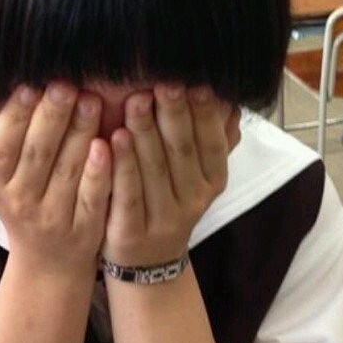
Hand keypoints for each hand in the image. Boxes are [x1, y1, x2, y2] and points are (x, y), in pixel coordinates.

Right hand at [0, 83, 111, 277]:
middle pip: (37, 153)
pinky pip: (92, 197)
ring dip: (79, 132)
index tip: (30, 85)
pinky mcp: (84, 231)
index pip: (2, 145)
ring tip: (91, 100)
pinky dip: (99, 171)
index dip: (15, 115)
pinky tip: (107, 144)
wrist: (48, 263)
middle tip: (66, 85)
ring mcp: (53, 218)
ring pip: (66, 170)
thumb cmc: (23, 201)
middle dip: (52, 116)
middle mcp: (19, 202)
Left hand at [102, 84, 240, 266]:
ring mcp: (163, 218)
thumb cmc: (172, 196)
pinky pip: (127, 195)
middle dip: (173, 114)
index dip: (204, 113)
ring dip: (145, 134)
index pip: (211, 142)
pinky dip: (122, 166)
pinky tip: (111, 139)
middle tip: (164, 83)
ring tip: (136, 102)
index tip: (194, 82)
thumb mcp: (199, 171)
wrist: (150, 260)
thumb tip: (231, 98)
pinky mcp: (131, 232)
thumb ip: (213, 135)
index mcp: (213, 179)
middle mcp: (193, 199)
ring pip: (154, 170)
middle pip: (182, 151)